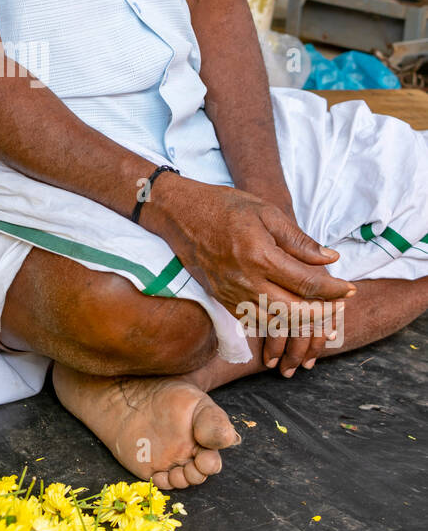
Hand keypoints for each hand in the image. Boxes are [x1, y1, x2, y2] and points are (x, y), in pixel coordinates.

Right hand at [144, 175, 354, 373]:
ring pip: (274, 323)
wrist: (181, 214)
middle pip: (294, 312)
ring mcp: (231, 294)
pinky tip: (289, 315)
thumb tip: (330, 259)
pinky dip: (276, 323)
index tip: (349, 289)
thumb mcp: (267, 212)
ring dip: (301, 323)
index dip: (333, 290)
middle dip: (322, 314)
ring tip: (320, 314)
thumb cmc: (225, 207)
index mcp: (260, 255)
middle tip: (338, 306)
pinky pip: (255, 321)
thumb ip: (299, 240)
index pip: (307, 283)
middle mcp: (245, 281)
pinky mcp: (222, 299)